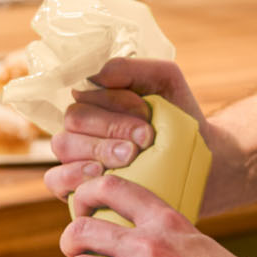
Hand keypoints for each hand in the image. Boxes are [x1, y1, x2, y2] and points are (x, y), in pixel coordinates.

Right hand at [46, 58, 236, 212]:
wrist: (202, 160)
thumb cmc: (179, 118)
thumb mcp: (165, 81)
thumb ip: (134, 69)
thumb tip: (97, 76)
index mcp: (94, 100)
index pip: (85, 94)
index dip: (114, 103)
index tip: (147, 113)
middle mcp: (80, 127)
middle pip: (73, 119)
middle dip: (111, 127)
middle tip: (145, 139)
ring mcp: (75, 156)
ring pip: (63, 145)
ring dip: (97, 149)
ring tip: (130, 156)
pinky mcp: (76, 188)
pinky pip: (55, 179)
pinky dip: (72, 175)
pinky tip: (100, 174)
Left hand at [60, 174, 256, 256]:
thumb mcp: (204, 247)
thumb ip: (173, 241)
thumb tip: (150, 245)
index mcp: (167, 223)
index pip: (111, 187)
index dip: (85, 195)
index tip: (82, 209)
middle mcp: (147, 246)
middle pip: (82, 230)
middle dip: (72, 242)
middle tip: (77, 254)